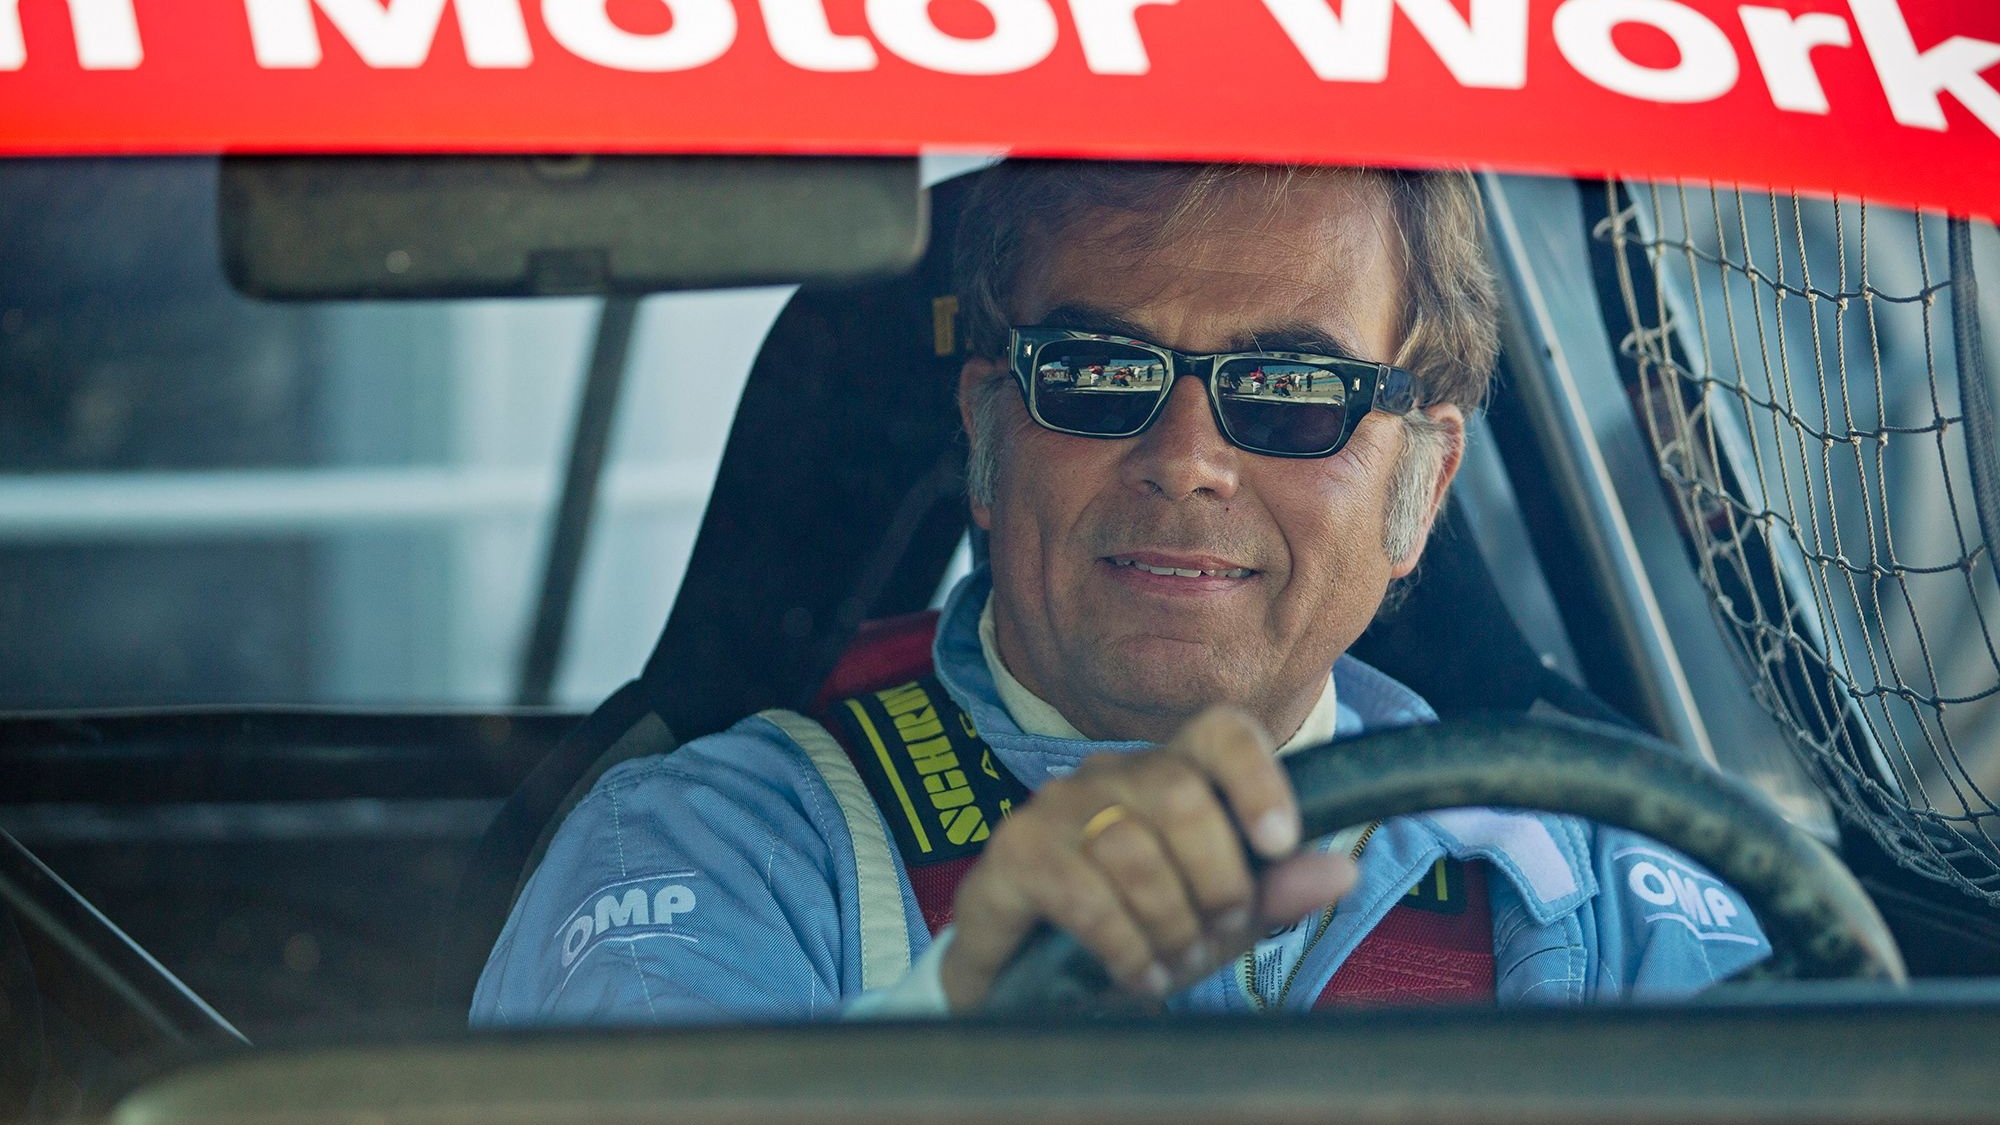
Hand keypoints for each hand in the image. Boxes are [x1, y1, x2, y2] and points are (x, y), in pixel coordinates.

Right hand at [938, 706, 1358, 1008]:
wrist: (1026, 981)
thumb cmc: (1131, 933)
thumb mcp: (1213, 924)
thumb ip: (1270, 894)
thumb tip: (1340, 871)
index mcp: (1170, 774)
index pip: (1221, 732)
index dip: (1256, 776)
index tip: (1279, 842)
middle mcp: (1111, 774)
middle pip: (1179, 792)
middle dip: (1216, 878)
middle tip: (1218, 931)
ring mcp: (1056, 806)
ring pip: (1131, 847)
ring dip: (1168, 923)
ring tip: (1174, 963)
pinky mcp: (1015, 852)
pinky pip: (1083, 892)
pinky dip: (1123, 945)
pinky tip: (1136, 974)